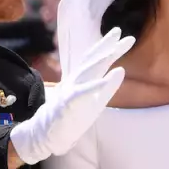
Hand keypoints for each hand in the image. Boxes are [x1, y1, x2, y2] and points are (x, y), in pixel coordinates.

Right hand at [8, 28, 133, 164]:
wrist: (47, 135)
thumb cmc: (72, 118)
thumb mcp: (96, 102)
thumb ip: (109, 87)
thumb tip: (121, 70)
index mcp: (82, 81)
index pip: (94, 59)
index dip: (106, 45)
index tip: (120, 33)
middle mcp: (75, 82)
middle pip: (91, 60)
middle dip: (106, 46)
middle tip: (121, 33)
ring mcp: (70, 91)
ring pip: (86, 72)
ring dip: (100, 59)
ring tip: (115, 48)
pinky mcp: (67, 105)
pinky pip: (81, 93)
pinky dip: (94, 86)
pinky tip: (105, 79)